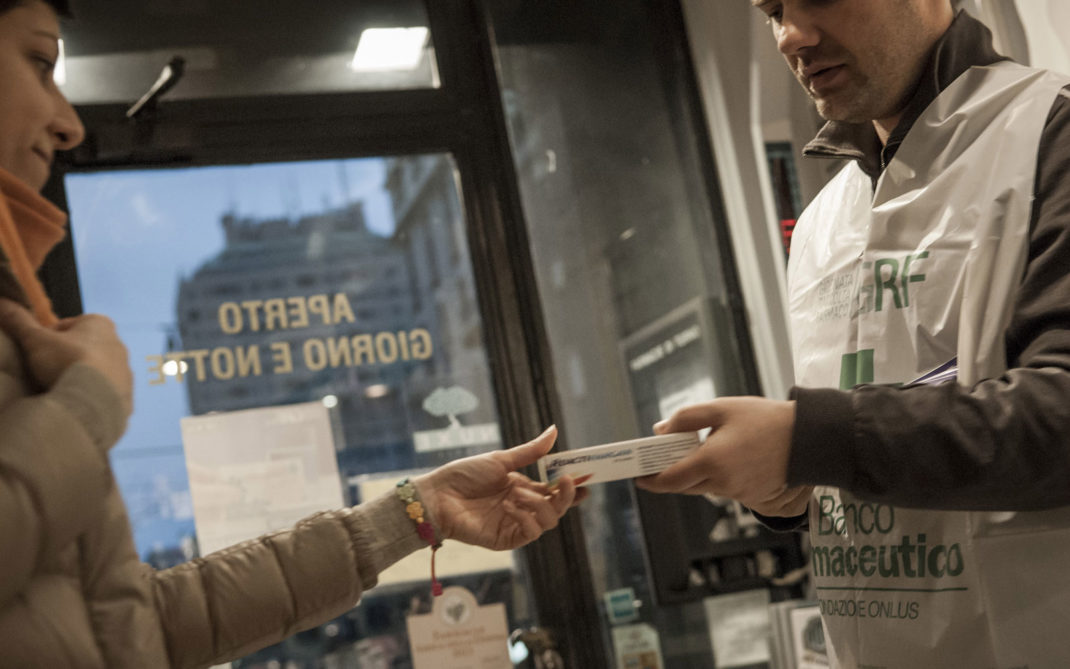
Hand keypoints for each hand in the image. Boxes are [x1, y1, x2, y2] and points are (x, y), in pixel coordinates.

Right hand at [0, 299, 132, 416]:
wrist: (94, 403)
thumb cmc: (66, 362)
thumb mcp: (36, 339)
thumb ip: (19, 321)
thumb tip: (1, 302)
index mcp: (100, 324)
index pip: (67, 326)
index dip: (48, 339)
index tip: (38, 352)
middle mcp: (118, 345)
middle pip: (83, 350)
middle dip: (66, 359)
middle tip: (47, 373)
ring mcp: (125, 372)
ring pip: (95, 372)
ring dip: (79, 379)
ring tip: (60, 391)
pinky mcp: (126, 396)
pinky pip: (103, 395)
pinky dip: (89, 398)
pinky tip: (75, 404)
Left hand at [414, 426, 586, 550]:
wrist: (438, 495)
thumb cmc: (465, 475)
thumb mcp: (501, 459)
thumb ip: (531, 451)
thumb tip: (554, 430)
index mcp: (523, 488)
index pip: (554, 491)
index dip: (571, 488)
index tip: (586, 480)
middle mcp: (523, 507)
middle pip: (556, 508)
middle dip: (565, 496)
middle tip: (565, 482)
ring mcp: (515, 524)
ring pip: (548, 522)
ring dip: (539, 505)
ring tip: (518, 492)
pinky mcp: (506, 539)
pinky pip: (529, 534)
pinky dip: (525, 518)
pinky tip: (509, 506)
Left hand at [635, 398, 810, 517]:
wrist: (809, 440)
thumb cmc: (766, 420)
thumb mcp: (723, 408)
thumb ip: (687, 418)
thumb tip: (660, 430)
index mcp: (711, 462)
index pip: (670, 480)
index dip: (650, 481)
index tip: (637, 476)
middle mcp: (722, 483)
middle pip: (685, 486)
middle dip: (671, 474)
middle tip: (661, 458)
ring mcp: (738, 494)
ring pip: (705, 487)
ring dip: (697, 473)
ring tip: (703, 448)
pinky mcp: (753, 498)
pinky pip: (725, 489)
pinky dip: (719, 476)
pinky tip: (729, 457)